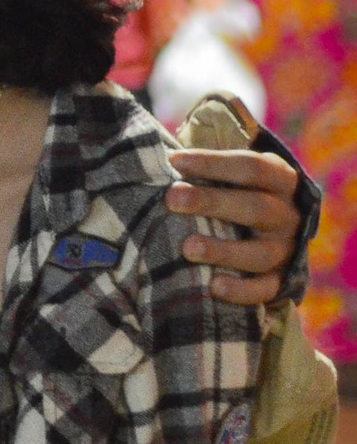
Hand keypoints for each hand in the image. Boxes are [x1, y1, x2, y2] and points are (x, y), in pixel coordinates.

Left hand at [168, 145, 299, 304]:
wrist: (273, 231)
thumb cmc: (236, 190)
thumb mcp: (231, 171)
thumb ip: (203, 164)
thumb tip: (156, 152)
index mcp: (279, 179)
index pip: (251, 167)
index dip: (212, 162)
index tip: (173, 160)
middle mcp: (288, 214)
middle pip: (255, 207)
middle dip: (212, 202)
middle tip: (172, 198)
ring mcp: (286, 249)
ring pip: (261, 253)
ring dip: (224, 250)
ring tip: (188, 248)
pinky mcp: (280, 280)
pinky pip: (265, 289)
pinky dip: (242, 291)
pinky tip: (214, 286)